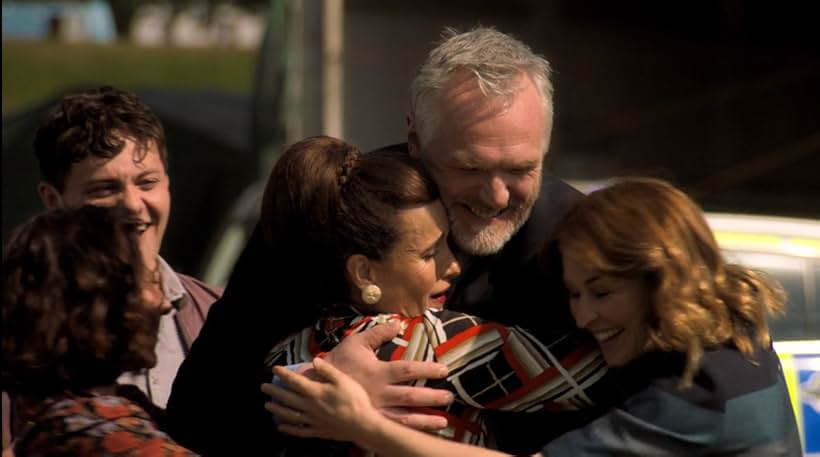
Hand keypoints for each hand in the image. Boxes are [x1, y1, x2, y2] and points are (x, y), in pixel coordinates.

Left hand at [264, 357, 379, 442]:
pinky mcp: (318, 431)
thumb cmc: (354, 400)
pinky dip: (289, 429)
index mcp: (316, 392)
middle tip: (264, 387)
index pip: (295, 381)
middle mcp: (310, 406)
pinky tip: (281, 428)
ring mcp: (313, 420)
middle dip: (275, 392)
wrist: (362, 424)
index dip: (283, 374)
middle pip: (288, 398)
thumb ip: (327, 370)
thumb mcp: (343, 380)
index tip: (274, 369)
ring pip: (290, 415)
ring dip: (277, 410)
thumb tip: (314, 360)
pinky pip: (299, 431)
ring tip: (267, 406)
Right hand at [323, 322, 452, 428]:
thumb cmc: (338, 362)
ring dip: (425, 420)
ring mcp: (375, 410)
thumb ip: (378, 333)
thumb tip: (397, 322)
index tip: (444, 370)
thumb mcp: (356, 343)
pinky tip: (423, 431)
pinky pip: (392, 428)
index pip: (406, 370)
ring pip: (404, 418)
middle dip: (432, 398)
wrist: (316, 387)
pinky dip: (409, 431)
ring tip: (444, 422)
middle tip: (450, 397)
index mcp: (376, 372)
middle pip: (410, 397)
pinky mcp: (370, 421)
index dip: (426, 370)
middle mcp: (378, 393)